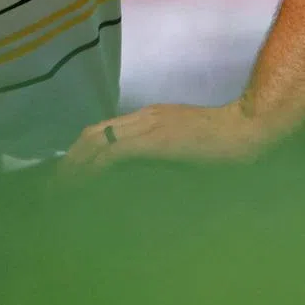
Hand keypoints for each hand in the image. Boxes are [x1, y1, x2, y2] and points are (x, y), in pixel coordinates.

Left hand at [61, 101, 266, 170]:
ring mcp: (146, 125)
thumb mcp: (185, 148)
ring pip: (96, 141)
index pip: (104, 130)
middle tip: (57, 183)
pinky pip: (113, 153)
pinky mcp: (153, 140)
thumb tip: (142, 176)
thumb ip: (161, 157)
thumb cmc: (226, 143)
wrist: (248, 129)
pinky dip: (94, 168)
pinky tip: (84, 184)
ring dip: (76, 164)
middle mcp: (142, 117)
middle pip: (93, 133)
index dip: (82, 151)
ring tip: (62, 186)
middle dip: (71, 158)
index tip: (69, 171)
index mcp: (149, 118)